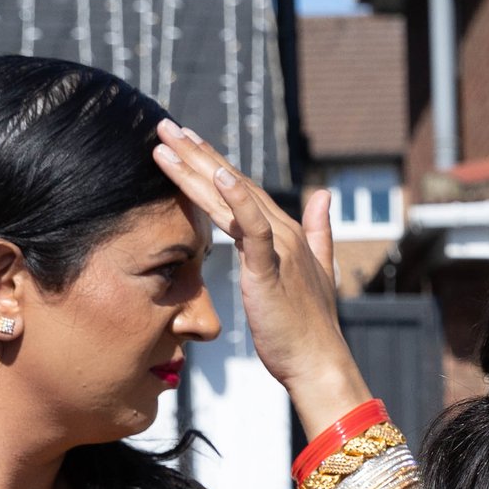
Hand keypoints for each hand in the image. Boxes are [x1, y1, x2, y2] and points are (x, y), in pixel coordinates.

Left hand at [151, 120, 368, 430]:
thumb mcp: (316, 272)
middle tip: (165, 126)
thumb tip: (323, 196)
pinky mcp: (269, 267)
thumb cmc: (309, 328)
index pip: (243, 190)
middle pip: (232, 184)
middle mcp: (283, 233)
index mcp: (287, 234)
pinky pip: (251, 226)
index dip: (213, 163)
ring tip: (166, 143)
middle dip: (197, 154)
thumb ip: (318, 232)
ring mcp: (278, 248)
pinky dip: (236, 199)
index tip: (186, 141)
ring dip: (198, 168)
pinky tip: (217, 176)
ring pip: (233, 198)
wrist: (318, 362)